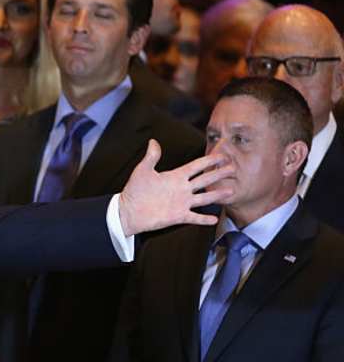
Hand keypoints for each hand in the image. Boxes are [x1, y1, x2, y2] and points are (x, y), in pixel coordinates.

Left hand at [118, 140, 234, 236]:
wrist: (128, 211)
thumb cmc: (134, 191)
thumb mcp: (142, 171)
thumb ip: (151, 157)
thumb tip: (153, 141)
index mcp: (175, 176)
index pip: (196, 166)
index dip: (209, 160)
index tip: (222, 155)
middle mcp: (181, 189)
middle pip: (205, 180)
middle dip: (219, 174)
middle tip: (234, 168)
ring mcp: (181, 203)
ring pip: (204, 197)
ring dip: (217, 194)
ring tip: (231, 190)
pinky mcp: (179, 216)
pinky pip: (195, 217)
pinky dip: (205, 219)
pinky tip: (215, 219)